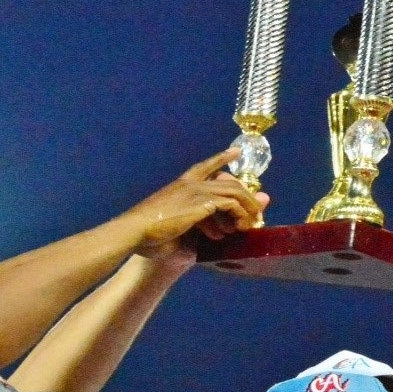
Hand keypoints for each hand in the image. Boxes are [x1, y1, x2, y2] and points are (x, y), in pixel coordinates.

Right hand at [117, 149, 267, 257]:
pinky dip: (239, 215)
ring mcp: (197, 191)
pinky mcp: (202, 203)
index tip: (235, 151)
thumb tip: (208, 240)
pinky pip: (231, 204)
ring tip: (254, 222)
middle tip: (258, 207)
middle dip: (246, 194)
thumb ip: (194, 230)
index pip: (205, 166)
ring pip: (234, 191)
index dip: (221, 158)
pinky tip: (241, 226)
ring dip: (247, 206)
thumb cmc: (148, 234)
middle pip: (228, 180)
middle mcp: (190, 184)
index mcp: (180, 185)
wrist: (135, 231)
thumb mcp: (174, 228)